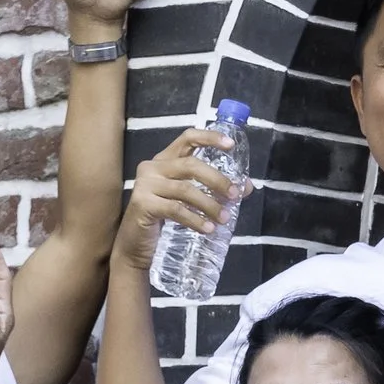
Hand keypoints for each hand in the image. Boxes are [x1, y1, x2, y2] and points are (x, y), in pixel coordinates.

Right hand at [113, 129, 244, 270]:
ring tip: (224, 218)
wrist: (136, 246)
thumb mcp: (189, 200)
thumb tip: (246, 187)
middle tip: (234, 195)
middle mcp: (152, 167)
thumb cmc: (164, 219)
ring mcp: (145, 184)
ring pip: (185, 189)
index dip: (209, 138)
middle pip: (190, 165)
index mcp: (165, 160)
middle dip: (216, 179)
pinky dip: (195, 219)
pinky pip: (175, 209)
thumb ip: (213, 190)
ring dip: (209, 204)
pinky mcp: (142, 204)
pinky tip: (207, 229)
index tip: (231, 144)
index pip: (187, 138)